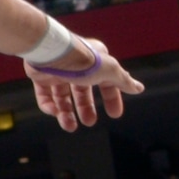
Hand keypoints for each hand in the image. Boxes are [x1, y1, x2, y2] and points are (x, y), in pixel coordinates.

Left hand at [20, 32, 140, 128]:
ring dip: (66, 112)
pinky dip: (49, 106)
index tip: (114, 114)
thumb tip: (138, 88)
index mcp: (95, 61)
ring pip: (62, 96)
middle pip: (83, 91)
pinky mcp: (40, 75)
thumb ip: (123, 80)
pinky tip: (55, 113)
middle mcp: (76, 65)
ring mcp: (57, 70)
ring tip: (70, 126)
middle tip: (89, 122)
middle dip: (86, 108)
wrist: (51, 52)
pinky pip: (45, 94)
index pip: (107, 82)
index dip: (112, 98)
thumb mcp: (110, 71)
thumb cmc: (82, 59)